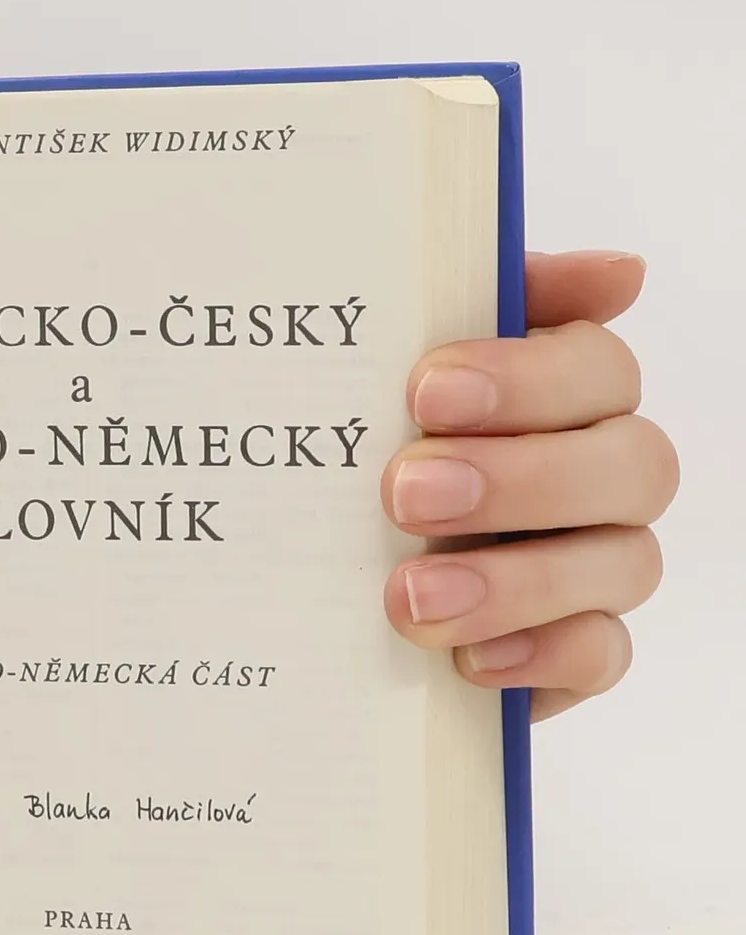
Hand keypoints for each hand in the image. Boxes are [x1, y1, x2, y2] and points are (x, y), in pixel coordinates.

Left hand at [383, 250, 676, 720]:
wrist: (302, 568)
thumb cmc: (359, 442)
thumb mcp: (380, 362)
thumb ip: (466, 302)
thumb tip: (619, 274)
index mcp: (562, 393)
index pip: (598, 368)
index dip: (527, 377)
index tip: (427, 389)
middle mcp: (599, 474)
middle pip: (632, 465)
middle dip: (520, 480)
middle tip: (405, 493)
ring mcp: (595, 565)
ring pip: (623, 565)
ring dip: (517, 581)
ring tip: (413, 594)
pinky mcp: (572, 650)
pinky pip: (600, 657)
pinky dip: (542, 656)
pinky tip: (468, 660)